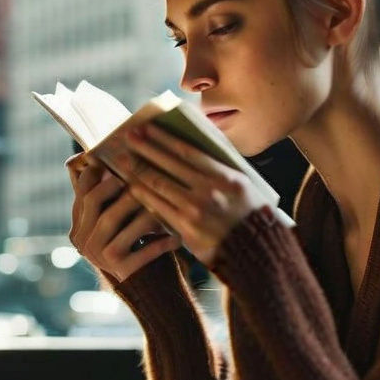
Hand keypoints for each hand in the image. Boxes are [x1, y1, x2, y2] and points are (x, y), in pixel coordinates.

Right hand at [66, 155, 179, 280]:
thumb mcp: (128, 221)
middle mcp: (84, 241)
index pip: (82, 192)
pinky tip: (179, 237)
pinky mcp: (120, 271)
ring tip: (161, 198)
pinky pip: (141, 249)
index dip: (98, 172)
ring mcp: (99, 256)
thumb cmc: (143, 246)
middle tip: (137, 171)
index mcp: (82, 226)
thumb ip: (118, 197)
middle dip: (115, 183)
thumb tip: (120, 154)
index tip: (119, 157)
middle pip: (93, 202)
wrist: (153, 291)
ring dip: (137, 205)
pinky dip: (161, 241)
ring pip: (113, 220)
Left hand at [118, 124, 267, 265]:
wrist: (256, 251)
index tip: (148, 127)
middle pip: (169, 164)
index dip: (164, 138)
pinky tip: (132, 187)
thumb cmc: (251, 215)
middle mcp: (209, 191)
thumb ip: (220, 169)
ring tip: (123, 160)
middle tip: (128, 136)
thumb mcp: (244, 186)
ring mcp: (196, 210)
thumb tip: (192, 152)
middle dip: (146, 148)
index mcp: (226, 176)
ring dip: (138, 170)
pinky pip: (159, 208)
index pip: (188, 151)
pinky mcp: (187, 229)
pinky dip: (144, 196)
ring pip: (159, 185)